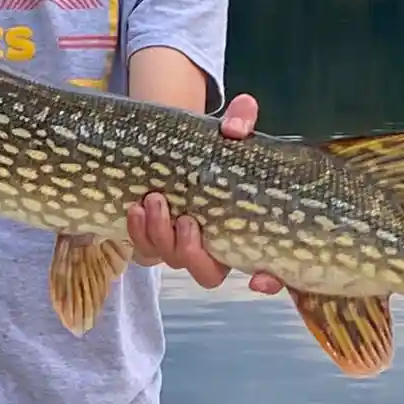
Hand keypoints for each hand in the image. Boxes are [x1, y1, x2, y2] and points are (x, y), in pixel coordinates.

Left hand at [126, 92, 284, 293]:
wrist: (180, 148)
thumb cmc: (218, 147)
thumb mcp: (235, 129)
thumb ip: (242, 120)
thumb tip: (235, 129)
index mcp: (246, 232)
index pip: (269, 274)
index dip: (269, 282)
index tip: (258, 279)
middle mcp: (215, 248)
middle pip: (207, 274)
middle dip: (193, 253)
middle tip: (186, 219)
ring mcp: (182, 247)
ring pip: (171, 261)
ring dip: (159, 238)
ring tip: (153, 201)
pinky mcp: (154, 239)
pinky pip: (143, 251)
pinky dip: (137, 234)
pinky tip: (134, 207)